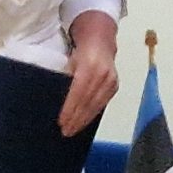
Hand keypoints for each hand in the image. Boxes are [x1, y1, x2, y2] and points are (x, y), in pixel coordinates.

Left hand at [60, 12, 118, 134]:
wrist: (100, 41)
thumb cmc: (81, 52)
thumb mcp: (70, 61)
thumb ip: (66, 79)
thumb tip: (58, 100)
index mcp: (89, 66)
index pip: (78, 93)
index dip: (70, 109)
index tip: (62, 121)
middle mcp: (102, 74)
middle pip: (87, 102)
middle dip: (76, 119)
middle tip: (65, 131)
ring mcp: (111, 81)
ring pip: (96, 105)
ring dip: (84, 120)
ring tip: (73, 130)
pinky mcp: (115, 86)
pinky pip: (102, 104)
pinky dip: (92, 114)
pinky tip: (84, 121)